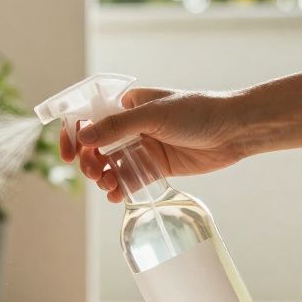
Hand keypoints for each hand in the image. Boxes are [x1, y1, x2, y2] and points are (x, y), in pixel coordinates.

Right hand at [58, 87, 247, 202]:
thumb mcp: (154, 115)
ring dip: (102, 176)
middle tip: (94, 172)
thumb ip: (117, 126)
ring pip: (110, 165)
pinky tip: (116, 196)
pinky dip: (119, 189)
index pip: (89, 117)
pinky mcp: (155, 168)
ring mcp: (142, 148)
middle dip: (88, 161)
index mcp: (127, 105)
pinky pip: (129, 180)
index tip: (68, 152)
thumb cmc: (197, 112)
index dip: (73, 133)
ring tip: (106, 184)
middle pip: (95, 146)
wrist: (233, 131)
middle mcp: (131, 126)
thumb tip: (83, 136)